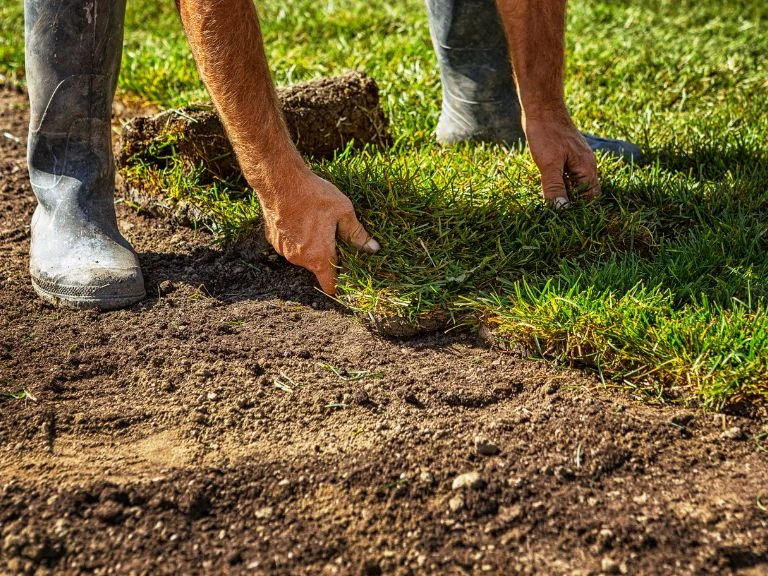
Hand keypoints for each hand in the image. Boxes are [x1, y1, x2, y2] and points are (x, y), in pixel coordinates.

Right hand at [260, 169, 379, 294]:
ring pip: (303, 256)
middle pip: (318, 267)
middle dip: (327, 256)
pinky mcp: (273, 240)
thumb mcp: (343, 212)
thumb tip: (373, 249)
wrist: (279, 180)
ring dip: (312, 246)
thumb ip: (357, 234)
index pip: (330, 285)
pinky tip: (301, 218)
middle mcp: (299, 259)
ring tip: (316, 222)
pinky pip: (290, 245)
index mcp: (319, 256)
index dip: (340, 284)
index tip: (347, 275)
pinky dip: (297, 238)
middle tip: (335, 235)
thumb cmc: (314, 195)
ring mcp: (284, 251)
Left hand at [524, 112, 600, 206]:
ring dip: (565, 193)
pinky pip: (568, 174)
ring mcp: (578, 159)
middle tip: (556, 214)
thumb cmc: (547, 133)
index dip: (580, 209)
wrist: (543, 107)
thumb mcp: (549, 164)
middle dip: (573, 203)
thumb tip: (562, 210)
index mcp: (587, 168)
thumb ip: (555, 188)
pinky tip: (548, 186)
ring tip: (551, 203)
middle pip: (585, 191)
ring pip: (575, 183)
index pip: (591, 197)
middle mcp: (587, 164)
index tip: (565, 219)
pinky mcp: (568, 154)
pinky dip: (560, 182)